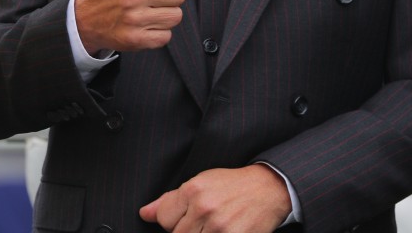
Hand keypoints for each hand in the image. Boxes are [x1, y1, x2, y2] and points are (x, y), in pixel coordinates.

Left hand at [139, 164, 291, 232]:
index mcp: (192, 190)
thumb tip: (144, 214)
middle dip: (185, 230)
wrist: (267, 189)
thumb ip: (169, 200)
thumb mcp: (199, 182)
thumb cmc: (231, 185)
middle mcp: (204, 208)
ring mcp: (219, 227)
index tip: (184, 217)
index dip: (171, 220)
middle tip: (201, 223)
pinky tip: (219, 230)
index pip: (164, 218)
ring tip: (210, 226)